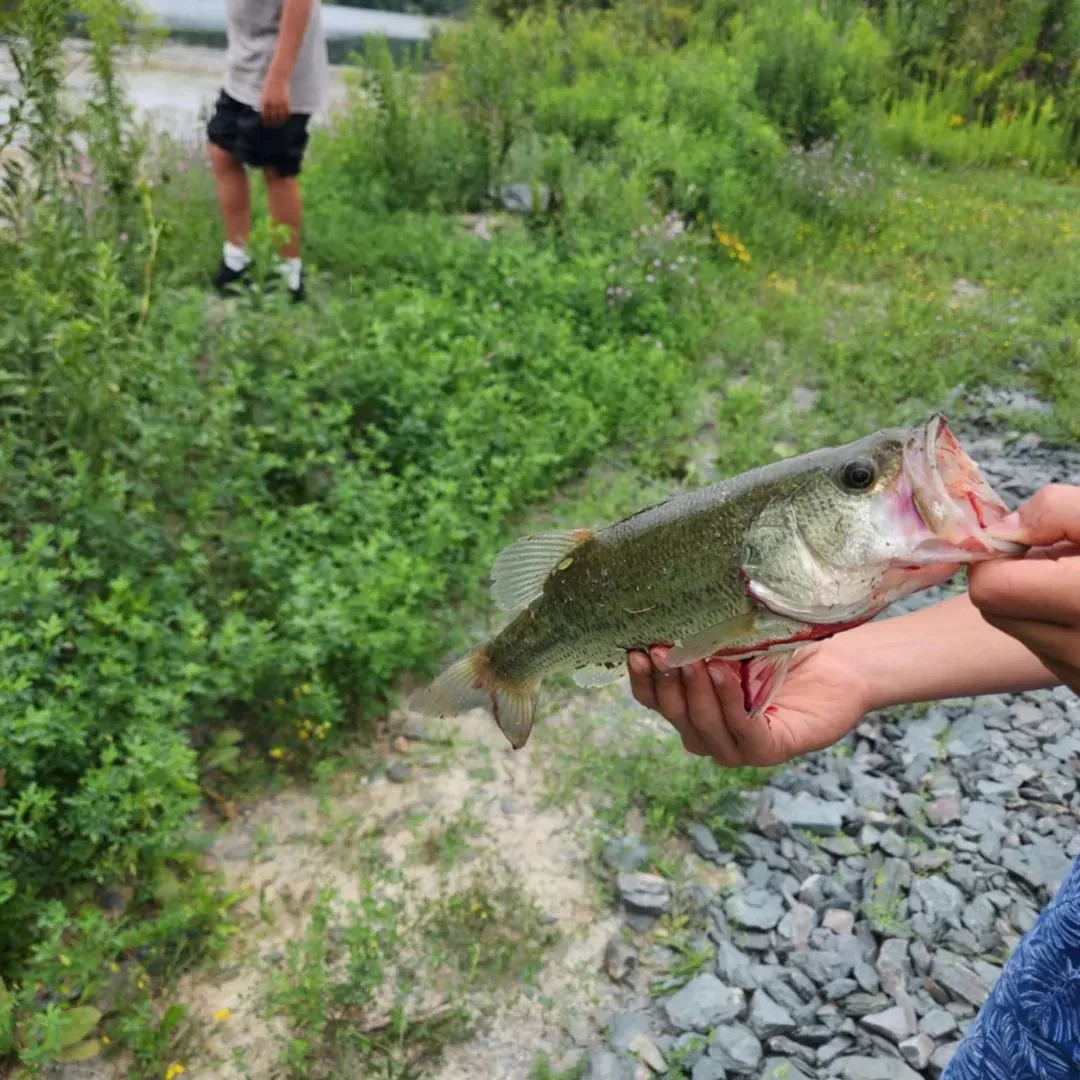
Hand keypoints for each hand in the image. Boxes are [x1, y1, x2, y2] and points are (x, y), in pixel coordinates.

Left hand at [261, 74, 289, 125]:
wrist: (278, 76)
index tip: (266, 124)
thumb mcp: (264, 93)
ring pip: (279, 117)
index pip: (264, 115)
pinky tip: (285, 118)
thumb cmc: (269, 83)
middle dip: (272, 123)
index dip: (265, 121)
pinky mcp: (286, 102)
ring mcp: (279, 103)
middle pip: (272, 118)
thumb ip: (264, 102)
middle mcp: (271, 104)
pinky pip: (286, 113)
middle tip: (273, 126)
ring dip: (279, 122)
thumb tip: (265, 112)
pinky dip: (286, 117)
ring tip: (279, 124)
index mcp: (264, 101)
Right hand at [627, 641, 872, 766]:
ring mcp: (738, 748)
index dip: (642, 680)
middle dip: (665, 682)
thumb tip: (663, 609)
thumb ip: (702, 638)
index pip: (654, 701)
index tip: (633, 650)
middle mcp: (710, 735)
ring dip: (694, 691)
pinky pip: (741, 729)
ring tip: (691, 658)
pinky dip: (728, 701)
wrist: (841, 664)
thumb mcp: (734, 641)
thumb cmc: (784, 649)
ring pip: (703, 726)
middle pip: (674, 715)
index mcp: (694, 709)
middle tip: (659, 650)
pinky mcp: (770, 750)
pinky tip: (723, 673)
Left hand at [968, 483, 1079, 695]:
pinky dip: (1057, 627)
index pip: (989, 589)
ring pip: (1018, 633)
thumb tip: (1002, 529)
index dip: (995, 557)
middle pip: (994, 611)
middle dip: (1012, 579)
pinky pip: (1048, 654)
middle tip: (1054, 557)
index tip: (1023, 542)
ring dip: (1034, 604)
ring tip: (1076, 581)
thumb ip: (1055, 509)